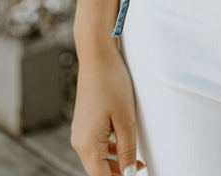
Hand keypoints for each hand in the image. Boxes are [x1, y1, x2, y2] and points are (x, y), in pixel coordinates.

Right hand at [71, 48, 144, 175]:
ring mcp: (79, 131)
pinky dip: (109, 149)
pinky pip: (95, 145)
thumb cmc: (112, 84)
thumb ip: (128, 150)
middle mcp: (79, 142)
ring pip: (97, 158)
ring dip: (115, 163)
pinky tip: (124, 143)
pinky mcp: (83, 122)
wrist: (97, 56)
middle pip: (98, 171)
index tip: (137, 174)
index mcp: (87, 145)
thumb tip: (129, 174)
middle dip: (118, 173)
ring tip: (137, 159)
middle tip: (141, 168)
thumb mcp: (125, 119)